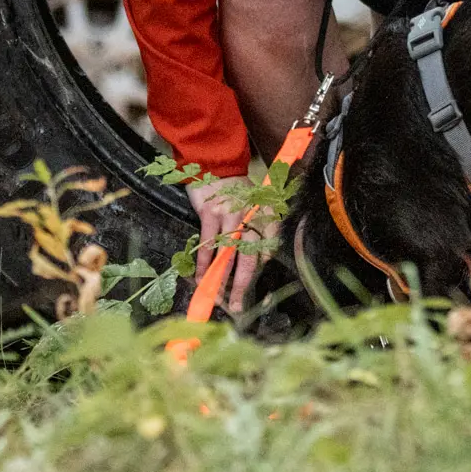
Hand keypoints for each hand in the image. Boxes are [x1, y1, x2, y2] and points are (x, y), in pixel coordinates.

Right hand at [188, 178, 277, 315]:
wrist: (217, 166)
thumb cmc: (238, 190)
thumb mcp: (258, 204)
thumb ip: (261, 228)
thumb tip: (261, 260)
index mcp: (266, 215)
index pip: (269, 247)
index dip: (262, 269)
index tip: (255, 287)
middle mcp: (252, 217)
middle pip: (249, 258)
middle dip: (242, 285)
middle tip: (237, 306)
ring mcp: (230, 215)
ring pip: (227, 254)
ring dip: (221, 279)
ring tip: (217, 297)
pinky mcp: (211, 214)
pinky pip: (208, 245)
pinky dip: (204, 263)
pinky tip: (201, 278)